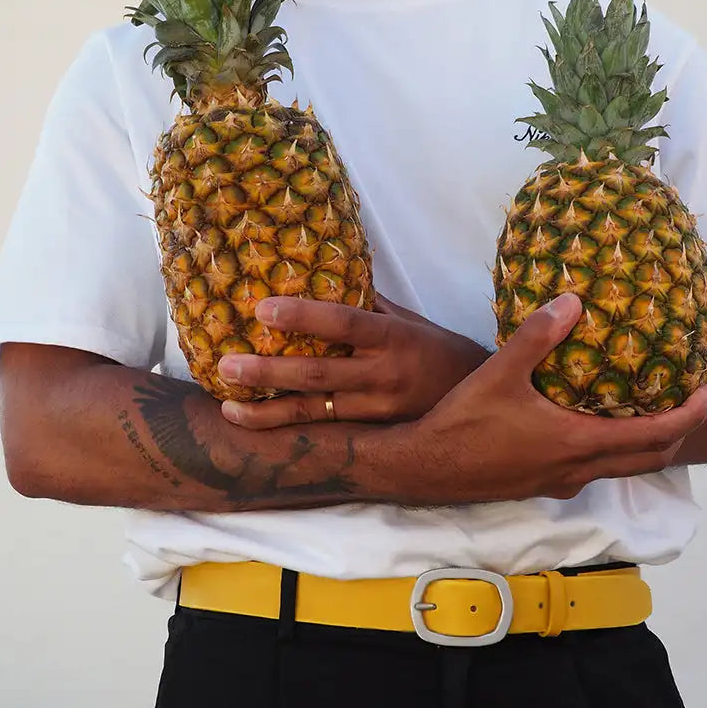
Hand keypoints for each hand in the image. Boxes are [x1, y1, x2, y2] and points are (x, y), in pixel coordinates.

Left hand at [216, 295, 489, 429]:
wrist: (480, 401)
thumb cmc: (437, 351)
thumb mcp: (409, 321)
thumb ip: (368, 304)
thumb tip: (324, 272)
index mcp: (394, 337)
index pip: (344, 323)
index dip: (303, 316)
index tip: (262, 308)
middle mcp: (386, 376)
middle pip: (318, 373)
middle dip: (269, 370)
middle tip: (226, 364)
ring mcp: (380, 410)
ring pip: (316, 411)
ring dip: (268, 410)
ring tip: (229, 405)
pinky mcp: (376, 435)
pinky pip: (326, 431)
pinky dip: (289, 428)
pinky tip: (256, 425)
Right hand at [383, 293, 706, 504]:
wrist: (426, 470)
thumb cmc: (462, 423)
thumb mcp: (499, 373)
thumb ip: (537, 336)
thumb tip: (572, 298)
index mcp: (578, 443)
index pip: (655, 435)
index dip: (690, 415)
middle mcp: (579, 469)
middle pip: (651, 459)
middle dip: (680, 432)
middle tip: (693, 400)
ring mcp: (562, 481)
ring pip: (624, 468)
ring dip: (648, 443)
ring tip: (654, 407)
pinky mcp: (544, 484)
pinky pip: (596, 469)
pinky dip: (615, 448)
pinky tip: (598, 422)